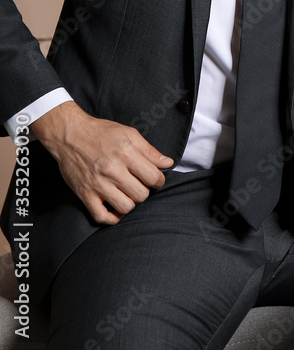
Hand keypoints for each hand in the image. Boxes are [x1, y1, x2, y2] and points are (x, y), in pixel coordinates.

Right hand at [31, 101, 173, 224]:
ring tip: (128, 193)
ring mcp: (97, 184)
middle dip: (144, 191)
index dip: (158, 180)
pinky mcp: (85, 194)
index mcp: (125, 153)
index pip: (153, 177)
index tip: (155, 179)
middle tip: (139, 184)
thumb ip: (150, 150)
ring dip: (131, 202)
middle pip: (141, 195)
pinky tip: (115, 207)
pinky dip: (112, 217)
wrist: (70, 135)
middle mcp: (112, 170)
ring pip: (125, 207)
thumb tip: (168, 163)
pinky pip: (101, 217)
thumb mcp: (129, 134)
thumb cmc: (101, 132)